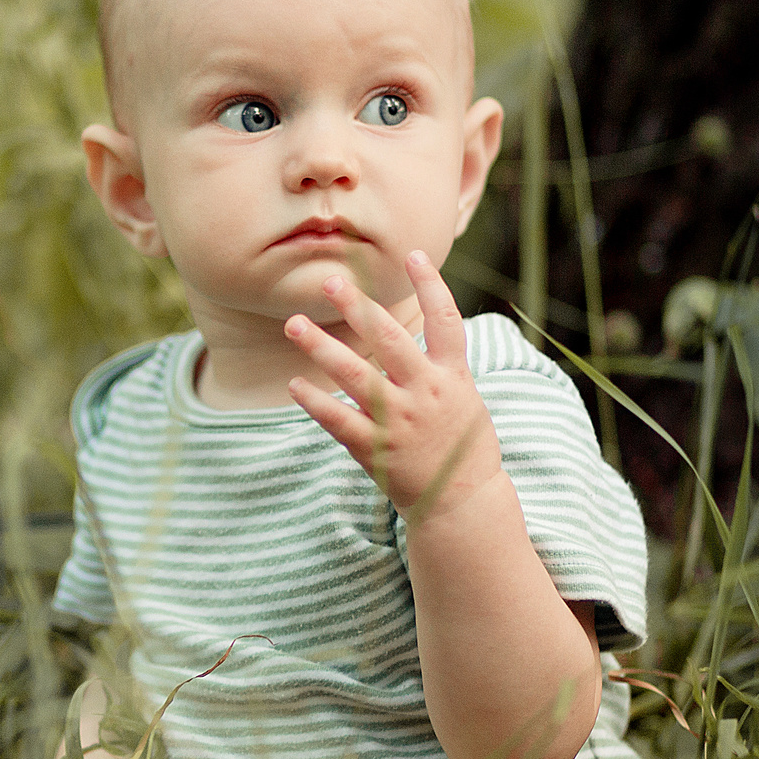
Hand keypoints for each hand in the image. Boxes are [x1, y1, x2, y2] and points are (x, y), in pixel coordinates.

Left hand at [284, 251, 503, 526]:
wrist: (463, 503)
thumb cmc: (462, 447)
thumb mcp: (465, 399)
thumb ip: (439, 366)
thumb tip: (418, 329)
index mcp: (453, 376)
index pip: (446, 320)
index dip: (431, 285)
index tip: (411, 254)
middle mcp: (427, 393)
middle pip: (389, 339)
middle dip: (358, 307)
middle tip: (328, 281)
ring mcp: (401, 421)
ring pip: (355, 375)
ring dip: (321, 346)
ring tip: (292, 324)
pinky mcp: (378, 449)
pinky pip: (340, 420)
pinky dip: (316, 402)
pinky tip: (295, 385)